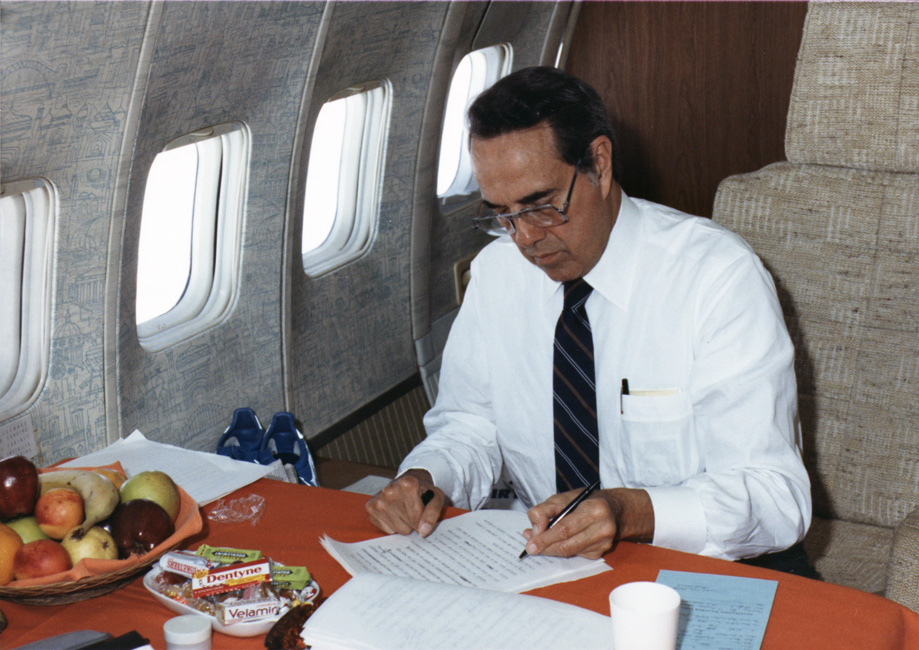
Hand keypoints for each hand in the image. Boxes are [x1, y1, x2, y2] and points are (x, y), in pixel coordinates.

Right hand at [365, 469, 444, 536]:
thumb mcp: (436, 498)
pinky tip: (395, 513)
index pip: (417, 518)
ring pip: (397, 530)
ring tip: (404, 510)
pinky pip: (386, 530)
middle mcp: (389, 490)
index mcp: (407, 484)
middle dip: (413, 522)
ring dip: (403, 524)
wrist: (406, 482)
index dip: (423, 519)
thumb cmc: (423, 491)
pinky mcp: (370, 507)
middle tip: (414, 509)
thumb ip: (433, 513)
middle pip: (406, 526)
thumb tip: (423, 532)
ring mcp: (377, 500)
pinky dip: (392, 525)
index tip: (423, 510)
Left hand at [522, 488, 653, 559]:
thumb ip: (545, 510)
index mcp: (595, 509)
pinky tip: (558, 542)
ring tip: (539, 542)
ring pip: (570, 552)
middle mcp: (603, 528)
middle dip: (546, 547)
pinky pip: (576, 554)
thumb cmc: (586, 501)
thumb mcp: (564, 497)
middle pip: (567, 545)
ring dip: (551, 549)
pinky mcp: (601, 552)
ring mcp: (604, 543)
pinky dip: (563, 550)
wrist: (614, 509)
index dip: (546, 538)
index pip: (565, 529)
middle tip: (530, 547)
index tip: (531, 545)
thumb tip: (535, 530)